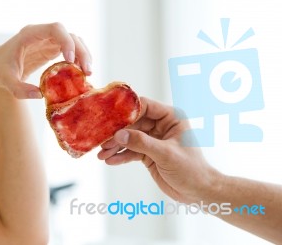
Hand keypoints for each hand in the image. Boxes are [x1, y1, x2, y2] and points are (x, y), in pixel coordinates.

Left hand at [0, 22, 91, 98]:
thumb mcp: (4, 80)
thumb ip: (18, 89)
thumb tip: (39, 95)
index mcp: (30, 34)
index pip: (55, 29)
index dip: (66, 41)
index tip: (70, 60)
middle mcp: (42, 35)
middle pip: (69, 35)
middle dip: (81, 51)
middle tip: (87, 71)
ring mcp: (49, 41)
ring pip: (74, 41)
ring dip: (84, 55)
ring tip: (87, 74)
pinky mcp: (53, 50)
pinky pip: (72, 51)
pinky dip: (79, 60)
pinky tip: (81, 73)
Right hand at [98, 97, 220, 203]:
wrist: (198, 192)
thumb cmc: (191, 169)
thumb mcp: (166, 154)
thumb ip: (142, 143)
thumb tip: (119, 135)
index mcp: (171, 118)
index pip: (145, 107)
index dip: (128, 111)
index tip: (111, 116)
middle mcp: (161, 126)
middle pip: (133, 123)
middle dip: (117, 133)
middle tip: (102, 140)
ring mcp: (154, 140)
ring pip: (130, 138)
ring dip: (116, 146)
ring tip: (102, 154)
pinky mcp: (148, 154)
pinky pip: (131, 151)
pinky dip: (121, 156)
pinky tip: (110, 161)